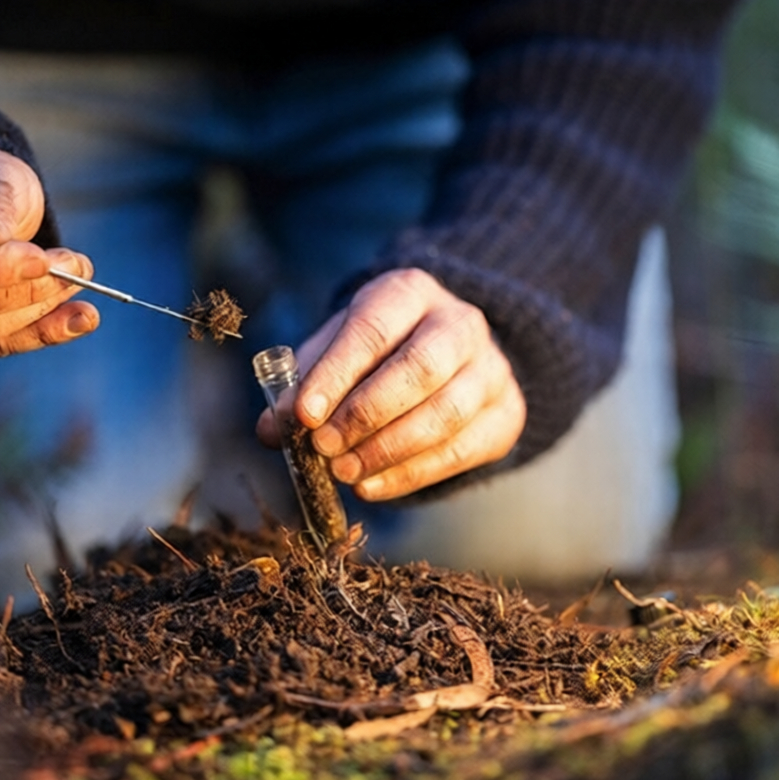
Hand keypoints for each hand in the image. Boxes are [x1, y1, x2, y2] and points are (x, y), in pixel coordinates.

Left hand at [257, 268, 526, 499]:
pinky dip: (412, 474)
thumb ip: (304, 383)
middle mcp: (460, 323)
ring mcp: (491, 368)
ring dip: (388, 450)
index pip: (373, 329)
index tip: (303, 417)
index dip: (336, 374)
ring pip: (446, 412)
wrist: (454, 355)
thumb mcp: (338, 349)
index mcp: (410, 292)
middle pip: (419, 368)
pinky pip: (461, 450)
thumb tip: (272, 428)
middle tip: (323, 448)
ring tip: (344, 472)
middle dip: (365, 414)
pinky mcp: (506, 412)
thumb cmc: (380, 351)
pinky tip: (372, 486)